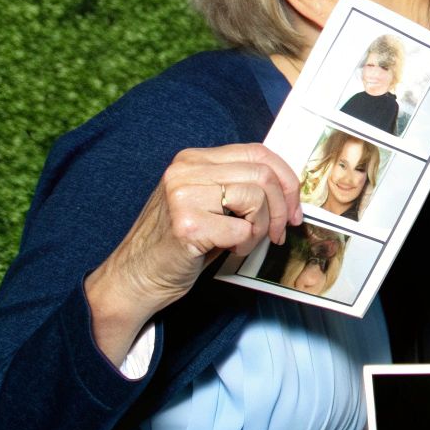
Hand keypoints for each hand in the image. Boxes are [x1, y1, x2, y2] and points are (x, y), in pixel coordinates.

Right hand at [85, 143, 300, 360]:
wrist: (135, 277)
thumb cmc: (178, 243)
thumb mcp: (206, 202)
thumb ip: (236, 185)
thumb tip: (288, 189)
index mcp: (193, 159)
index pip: (257, 152)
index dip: (286, 179)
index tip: (294, 207)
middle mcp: (185, 170)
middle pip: (262, 175)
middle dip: (281, 208)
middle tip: (279, 233)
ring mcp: (183, 195)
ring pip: (256, 198)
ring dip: (261, 228)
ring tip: (244, 242)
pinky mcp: (186, 225)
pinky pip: (242, 229)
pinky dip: (246, 245)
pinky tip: (229, 250)